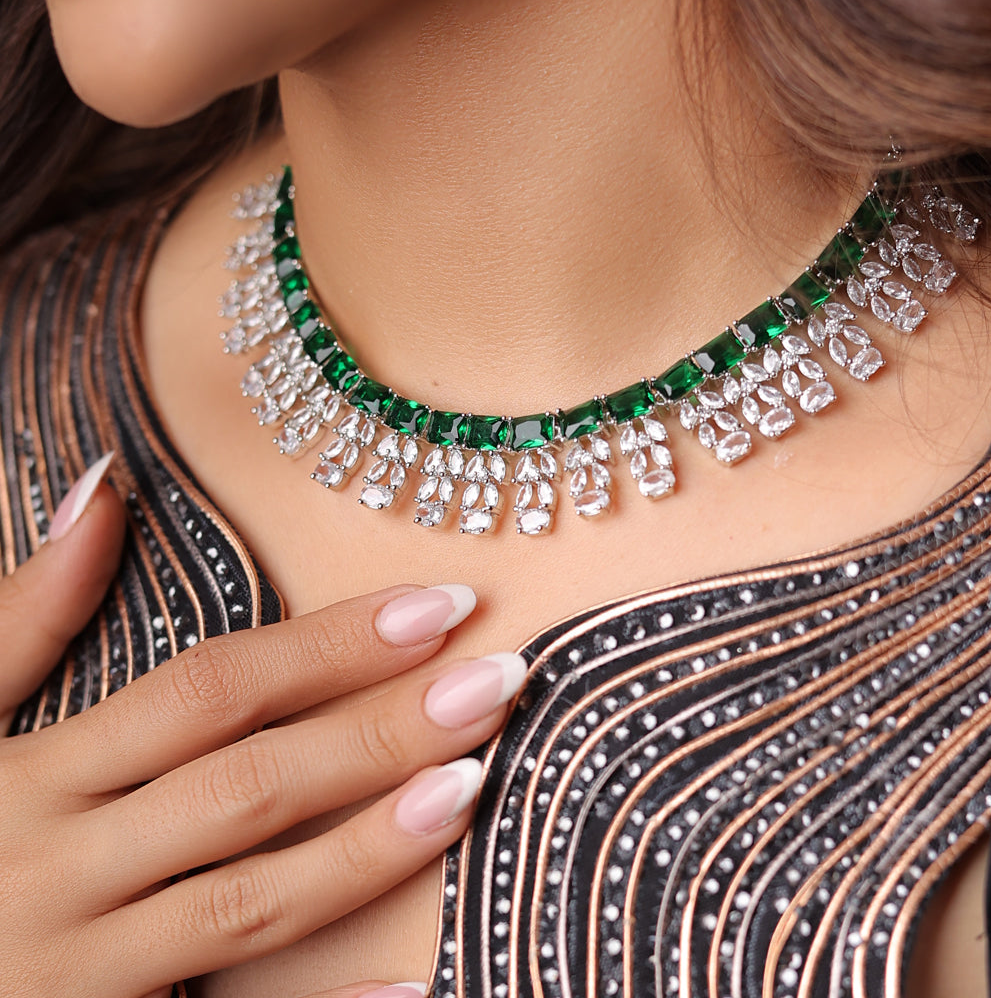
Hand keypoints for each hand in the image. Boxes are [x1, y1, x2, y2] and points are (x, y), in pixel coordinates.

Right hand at [0, 457, 524, 997]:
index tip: (435, 604)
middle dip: (379, 730)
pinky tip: (419, 981)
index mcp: (32, 778)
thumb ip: (21, 614)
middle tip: (497, 678)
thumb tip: (103, 488)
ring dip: (368, 847)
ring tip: (472, 783)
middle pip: (249, 787)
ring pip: (250, 905)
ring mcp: (79, 975)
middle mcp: (63, 871)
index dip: (327, 646)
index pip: (209, 693)